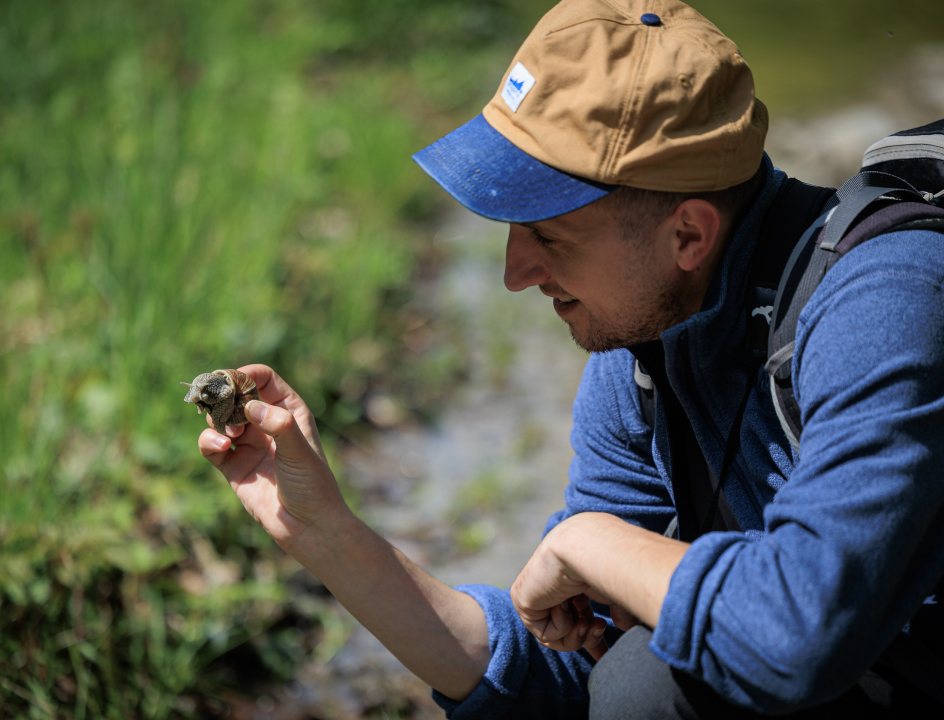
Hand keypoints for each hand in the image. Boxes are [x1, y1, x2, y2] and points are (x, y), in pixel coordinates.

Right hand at [197, 364, 345, 546]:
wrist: (307, 526)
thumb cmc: (312, 485)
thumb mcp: (299, 451)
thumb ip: (278, 426)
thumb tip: (251, 406)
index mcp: (289, 411)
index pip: (263, 379)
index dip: (245, 375)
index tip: (229, 379)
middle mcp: (267, 423)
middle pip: (237, 396)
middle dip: (224, 396)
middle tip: (217, 401)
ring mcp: (249, 444)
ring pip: (221, 419)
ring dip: (217, 419)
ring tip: (229, 433)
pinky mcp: (233, 465)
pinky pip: (212, 445)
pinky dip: (209, 442)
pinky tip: (220, 446)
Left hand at [511, 513, 681, 660]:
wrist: (589, 550)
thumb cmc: (608, 566)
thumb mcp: (618, 594)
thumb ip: (621, 611)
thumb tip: (625, 627)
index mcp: (573, 580)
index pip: (579, 615)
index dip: (592, 638)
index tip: (604, 656)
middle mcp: (553, 585)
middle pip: (568, 629)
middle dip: (587, 637)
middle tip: (599, 627)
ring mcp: (537, 592)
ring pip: (556, 636)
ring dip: (576, 635)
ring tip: (587, 621)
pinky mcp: (522, 600)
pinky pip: (544, 633)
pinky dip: (560, 625)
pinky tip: (563, 603)